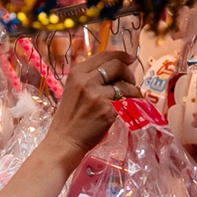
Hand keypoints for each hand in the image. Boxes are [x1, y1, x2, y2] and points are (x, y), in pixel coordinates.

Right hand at [45, 50, 135, 164]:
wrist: (65, 141)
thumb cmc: (69, 118)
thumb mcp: (74, 90)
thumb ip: (90, 77)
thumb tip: (114, 68)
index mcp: (77, 73)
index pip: (105, 55)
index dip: (121, 55)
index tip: (131, 58)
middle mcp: (87, 81)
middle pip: (117, 66)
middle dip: (128, 73)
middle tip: (131, 81)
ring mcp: (97, 95)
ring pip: (125, 85)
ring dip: (132, 90)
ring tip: (130, 97)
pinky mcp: (107, 110)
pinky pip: (126, 101)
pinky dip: (131, 103)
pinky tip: (128, 107)